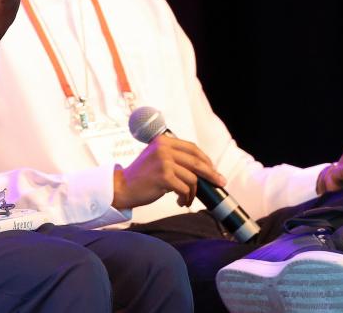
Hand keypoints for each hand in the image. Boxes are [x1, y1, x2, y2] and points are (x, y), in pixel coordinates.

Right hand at [111, 134, 226, 209]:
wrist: (123, 187)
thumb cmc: (142, 176)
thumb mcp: (156, 158)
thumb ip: (174, 157)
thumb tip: (202, 167)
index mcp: (163, 141)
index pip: (192, 148)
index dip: (205, 159)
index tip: (213, 169)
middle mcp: (163, 149)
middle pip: (196, 162)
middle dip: (211, 174)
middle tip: (220, 182)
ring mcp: (163, 162)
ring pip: (192, 178)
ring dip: (192, 192)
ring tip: (185, 198)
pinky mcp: (164, 177)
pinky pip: (185, 189)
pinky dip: (185, 198)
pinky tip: (180, 201)